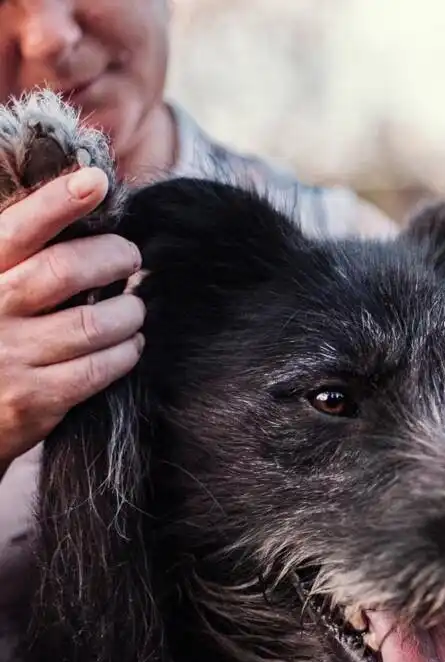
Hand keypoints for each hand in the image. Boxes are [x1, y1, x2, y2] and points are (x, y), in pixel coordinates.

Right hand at [0, 166, 143, 472]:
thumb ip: (24, 257)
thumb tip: (82, 203)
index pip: (19, 228)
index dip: (58, 201)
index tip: (96, 182)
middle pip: (66, 270)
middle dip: (113, 258)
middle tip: (132, 257)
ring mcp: (10, 356)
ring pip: (92, 324)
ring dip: (128, 312)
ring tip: (134, 308)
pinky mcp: (33, 398)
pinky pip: (97, 369)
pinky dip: (125, 354)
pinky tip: (130, 346)